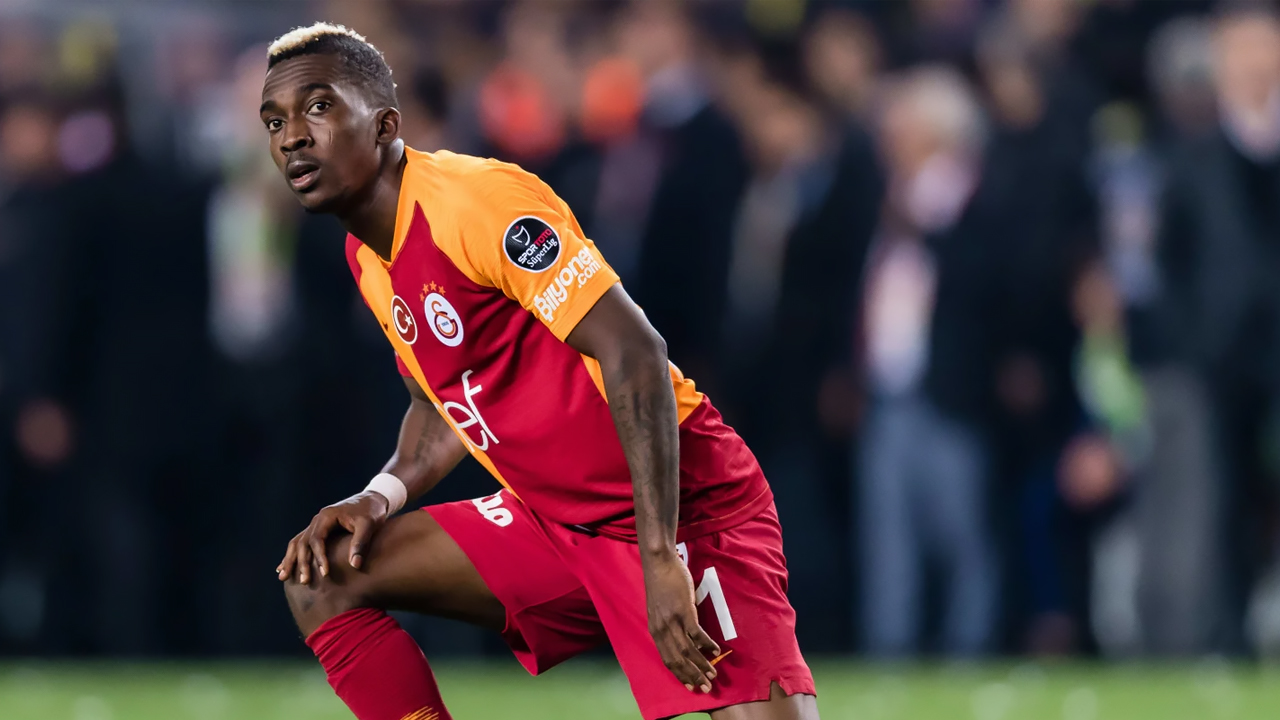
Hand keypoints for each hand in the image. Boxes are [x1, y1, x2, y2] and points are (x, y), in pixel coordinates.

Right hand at [277, 491, 389, 583]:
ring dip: (290, 559)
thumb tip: (355, 565)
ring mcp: (316, 524)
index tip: (324, 573)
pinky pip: (301, 542)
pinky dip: (292, 555)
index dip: (319, 557)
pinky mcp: (319, 530)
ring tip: (282, 577)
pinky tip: (283, 566)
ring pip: (297, 543)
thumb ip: (361, 543)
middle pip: (302, 542)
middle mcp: (318, 520)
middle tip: (304, 581)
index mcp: (327, 516)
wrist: (372, 499)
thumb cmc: (371, 511)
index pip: (316, 540)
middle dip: (301, 562)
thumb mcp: (369, 525)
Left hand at [644, 550, 718, 693]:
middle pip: (677, 660)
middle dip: (692, 676)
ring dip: (701, 664)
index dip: (680, 675)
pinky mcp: (683, 610)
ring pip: (687, 651)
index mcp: (655, 630)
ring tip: (713, 674)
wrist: (659, 562)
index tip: (691, 686)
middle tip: (706, 688)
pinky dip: (707, 645)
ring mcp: (672, 620)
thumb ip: (668, 625)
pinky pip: (696, 634)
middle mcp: (661, 629)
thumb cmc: (661, 583)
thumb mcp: (659, 609)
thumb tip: (683, 639)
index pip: (667, 660)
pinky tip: (715, 651)